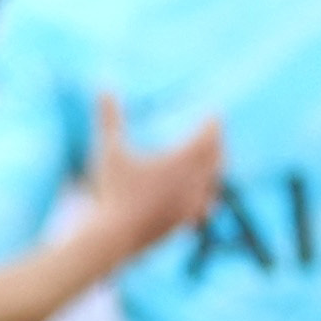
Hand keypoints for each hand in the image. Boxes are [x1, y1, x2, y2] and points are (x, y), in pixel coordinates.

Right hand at [88, 94, 221, 258]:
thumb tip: (103, 84)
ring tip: (215, 161)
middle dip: (218, 144)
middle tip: (216, 133)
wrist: (114, 235)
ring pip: (216, 182)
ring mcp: (192, 205)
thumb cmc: (111, 190)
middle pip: (217, 158)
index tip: (215, 113)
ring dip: (217, 168)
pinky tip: (206, 196)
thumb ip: (108, 117)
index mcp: (180, 161)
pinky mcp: (185, 223)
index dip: (213, 123)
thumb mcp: (108, 150)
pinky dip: (208, 194)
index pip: (208, 137)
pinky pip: (206, 205)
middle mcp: (193, 182)